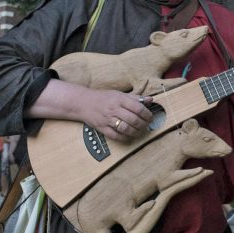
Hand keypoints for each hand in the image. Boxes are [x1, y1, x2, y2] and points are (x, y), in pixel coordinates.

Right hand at [27, 80, 153, 142]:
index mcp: (119, 99)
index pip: (138, 108)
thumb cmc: (104, 98)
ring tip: (140, 131)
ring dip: (136, 132)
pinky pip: (117, 136)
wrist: (83, 103)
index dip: (147, 114)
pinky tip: (130, 136)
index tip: (150, 117)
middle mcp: (114, 109)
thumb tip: (150, 99)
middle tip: (147, 125)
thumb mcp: (119, 94)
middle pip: (133, 119)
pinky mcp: (102, 128)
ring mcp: (108, 120)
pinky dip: (126, 138)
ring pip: (126, 129)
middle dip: (144, 124)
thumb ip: (135, 98)